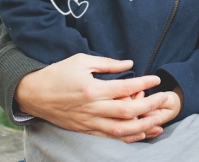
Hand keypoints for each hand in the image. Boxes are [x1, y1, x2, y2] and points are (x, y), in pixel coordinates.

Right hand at [14, 54, 171, 141]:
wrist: (33, 94)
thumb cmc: (58, 73)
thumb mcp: (82, 61)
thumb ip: (107, 64)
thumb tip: (130, 64)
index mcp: (92, 89)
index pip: (125, 87)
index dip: (144, 83)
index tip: (157, 79)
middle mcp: (92, 108)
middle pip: (127, 111)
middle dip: (150, 106)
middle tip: (165, 98)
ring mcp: (88, 122)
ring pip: (121, 130)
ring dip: (143, 126)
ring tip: (159, 120)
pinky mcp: (85, 130)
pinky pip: (110, 138)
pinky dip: (128, 138)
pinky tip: (142, 133)